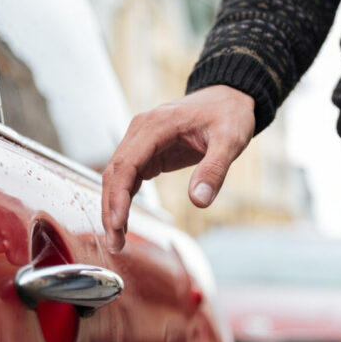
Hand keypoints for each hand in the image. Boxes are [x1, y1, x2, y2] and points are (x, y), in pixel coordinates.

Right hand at [102, 85, 255, 252]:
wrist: (228, 99)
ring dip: (113, 208)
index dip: (118, 196)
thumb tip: (199, 201)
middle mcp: (141, 131)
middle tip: (115, 242)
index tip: (117, 223)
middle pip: (114, 173)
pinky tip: (124, 222)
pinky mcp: (148, 152)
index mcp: (155, 125)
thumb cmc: (228, 114)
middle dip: (110, 209)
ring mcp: (142, 141)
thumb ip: (214, 169)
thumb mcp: (230, 140)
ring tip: (117, 240)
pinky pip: (129, 177)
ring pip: (117, 177)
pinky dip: (123, 200)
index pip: (126, 164)